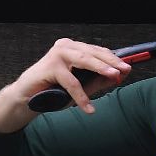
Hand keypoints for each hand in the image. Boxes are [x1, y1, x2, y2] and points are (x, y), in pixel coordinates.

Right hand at [0, 38, 132, 132]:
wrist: (28, 98)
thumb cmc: (55, 90)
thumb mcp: (82, 84)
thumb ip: (99, 79)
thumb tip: (120, 76)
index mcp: (74, 48)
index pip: (98, 51)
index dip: (114, 59)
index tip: (128, 68)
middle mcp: (66, 47)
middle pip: (93, 53)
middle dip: (112, 62)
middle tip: (125, 70)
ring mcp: (57, 55)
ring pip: (84, 61)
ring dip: (101, 69)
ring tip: (115, 77)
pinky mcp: (49, 67)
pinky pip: (71, 82)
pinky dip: (81, 96)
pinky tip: (89, 108)